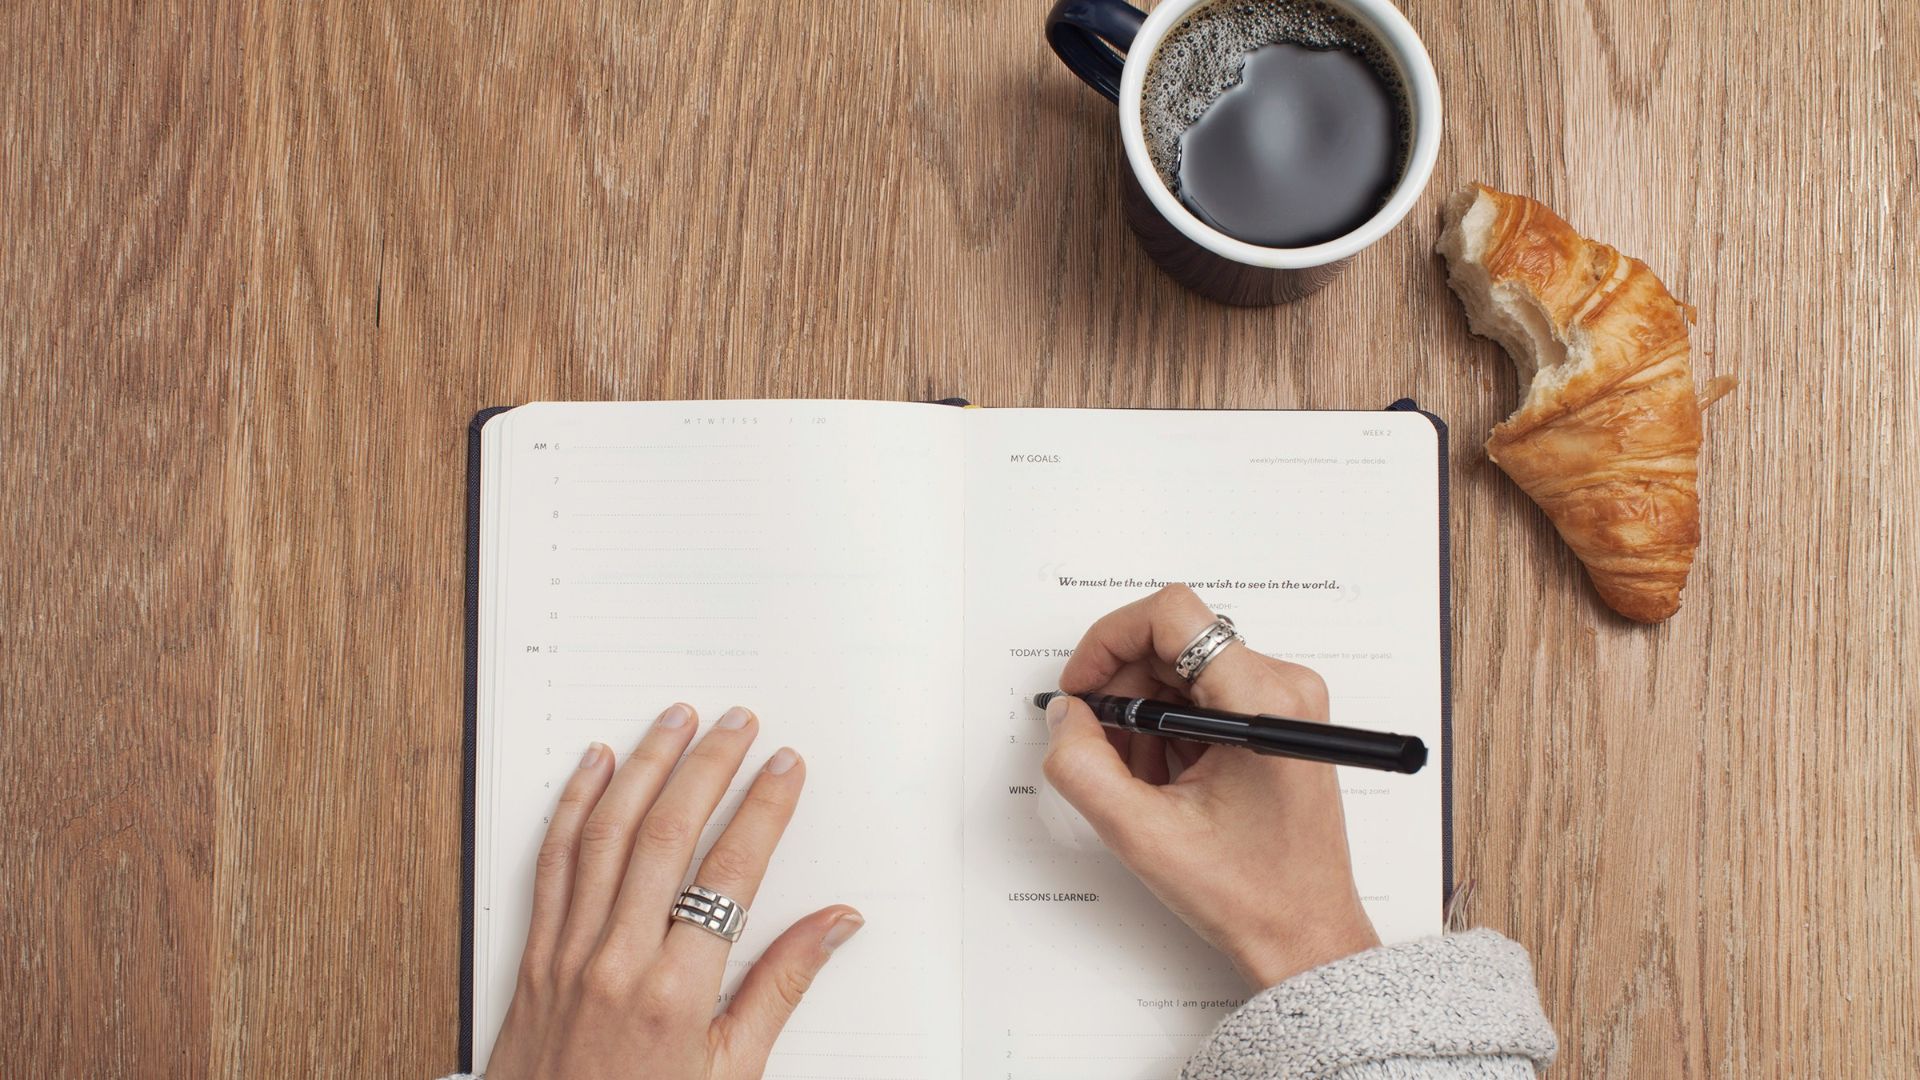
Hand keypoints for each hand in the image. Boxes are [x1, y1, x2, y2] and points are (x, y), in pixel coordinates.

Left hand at [486, 704, 863, 1079]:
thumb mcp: (732, 1071)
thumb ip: (781, 986)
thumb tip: (837, 923)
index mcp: (678, 991)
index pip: (732, 871)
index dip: (764, 809)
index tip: (785, 767)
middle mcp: (619, 959)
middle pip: (669, 834)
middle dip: (709, 766)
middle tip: (739, 722)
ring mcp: (570, 951)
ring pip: (607, 833)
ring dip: (644, 766)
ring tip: (676, 720)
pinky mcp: (536, 953)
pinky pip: (553, 862)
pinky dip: (574, 805)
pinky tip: (595, 765)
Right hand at [1045, 586, 1379, 989]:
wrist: (1305, 935)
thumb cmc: (1251, 894)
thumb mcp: (1143, 834)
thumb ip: (1084, 766)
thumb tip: (1065, 715)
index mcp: (1262, 702)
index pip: (1172, 615)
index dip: (1109, 641)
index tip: (1083, 687)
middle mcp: (1283, 687)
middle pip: (1173, 642)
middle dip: (1123, 690)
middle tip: (1100, 747)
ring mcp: (1284, 702)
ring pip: (1183, 670)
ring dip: (1144, 716)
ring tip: (1142, 780)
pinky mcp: (1278, 720)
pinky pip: (1204, 695)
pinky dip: (1169, 729)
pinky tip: (1166, 781)